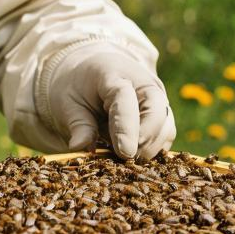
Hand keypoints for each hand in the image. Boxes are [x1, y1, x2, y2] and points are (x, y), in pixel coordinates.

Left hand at [45, 44, 175, 159]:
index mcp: (114, 74)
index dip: (127, 128)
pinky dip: (152, 150)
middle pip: (157, 113)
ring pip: (166, 128)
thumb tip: (79, 148)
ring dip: (148, 148)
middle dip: (144, 142)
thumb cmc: (78, 89)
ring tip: (120, 153)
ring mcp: (157, 98)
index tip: (126, 153)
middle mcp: (143, 83)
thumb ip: (78, 125)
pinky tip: (131, 154)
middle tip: (123, 159)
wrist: (91, 75)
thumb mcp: (68, 103)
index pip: (126, 100)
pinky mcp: (163, 114)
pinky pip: (165, 136)